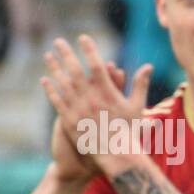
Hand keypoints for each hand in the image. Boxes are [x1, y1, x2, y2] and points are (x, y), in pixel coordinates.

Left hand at [42, 36, 152, 177]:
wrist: (117, 156)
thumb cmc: (130, 131)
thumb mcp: (138, 106)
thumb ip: (140, 84)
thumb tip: (148, 66)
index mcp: (108, 92)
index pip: (96, 64)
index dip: (89, 49)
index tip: (83, 38)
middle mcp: (91, 98)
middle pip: (75, 70)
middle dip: (66, 53)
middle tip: (58, 41)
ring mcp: (78, 109)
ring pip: (63, 83)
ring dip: (55, 68)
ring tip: (48, 56)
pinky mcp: (69, 120)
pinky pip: (57, 101)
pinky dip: (51, 89)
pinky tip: (45, 80)